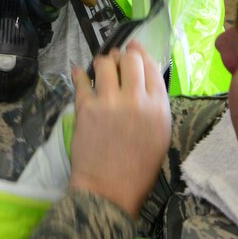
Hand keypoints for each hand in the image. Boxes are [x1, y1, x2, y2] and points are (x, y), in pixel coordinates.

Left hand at [70, 41, 170, 217]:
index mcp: (159, 107)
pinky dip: (78, 74)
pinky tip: (77, 72)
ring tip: (100, 68)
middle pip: (130, 59)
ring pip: (105, 63)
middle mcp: (136, 99)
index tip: (133, 48)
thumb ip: (156, 105)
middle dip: (123, 55)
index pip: (151, 67)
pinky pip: (81, 80)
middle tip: (117, 58)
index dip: (141, 53)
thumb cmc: (139, 168)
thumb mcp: (160, 135)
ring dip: (102, 62)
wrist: (110, 190)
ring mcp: (109, 102)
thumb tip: (143, 79)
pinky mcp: (86, 108)